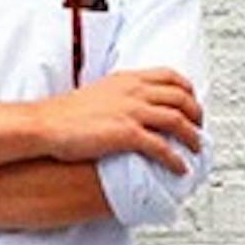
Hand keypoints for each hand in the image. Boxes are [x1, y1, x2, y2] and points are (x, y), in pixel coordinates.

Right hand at [35, 68, 206, 173]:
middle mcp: (134, 92)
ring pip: (177, 121)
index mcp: (128, 79)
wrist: (44, 124)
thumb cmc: (65, 113)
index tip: (193, 102)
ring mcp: (132, 112)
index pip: (170, 76)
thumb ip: (121, 94)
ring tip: (196, 149)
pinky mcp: (127, 134)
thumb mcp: (99, 92)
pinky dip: (175, 158)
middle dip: (196, 114)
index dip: (188, 90)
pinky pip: (161, 147)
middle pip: (181, 98)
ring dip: (192, 137)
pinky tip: (179, 168)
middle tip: (200, 128)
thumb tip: (133, 104)